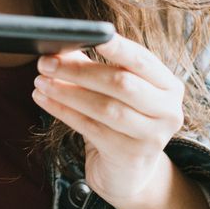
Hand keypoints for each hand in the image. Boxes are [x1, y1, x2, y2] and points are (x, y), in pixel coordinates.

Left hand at [32, 34, 185, 208]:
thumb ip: (92, 67)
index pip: (142, 60)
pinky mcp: (130, 155)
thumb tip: (60, 46)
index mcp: (169, 86)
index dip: (118, 47)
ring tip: (41, 82)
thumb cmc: (120, 122)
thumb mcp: (113, 92)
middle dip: (79, 70)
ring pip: (105, 107)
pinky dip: (64, 111)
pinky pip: (91, 128)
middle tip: (46, 62)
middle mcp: (168, 110)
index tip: (93, 35)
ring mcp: (152, 136)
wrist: (128, 173)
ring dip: (67, 92)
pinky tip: (44, 100)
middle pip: (121, 83)